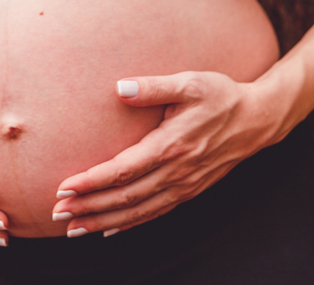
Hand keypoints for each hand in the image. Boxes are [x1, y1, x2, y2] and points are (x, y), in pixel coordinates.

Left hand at [50, 71, 279, 236]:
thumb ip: (153, 86)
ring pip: (138, 211)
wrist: (257, 119)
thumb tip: (119, 88)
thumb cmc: (221, 95)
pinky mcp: (190, 191)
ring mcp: (184, 185)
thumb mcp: (190, 82)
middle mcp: (177, 171)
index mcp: (172, 145)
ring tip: (73, 228)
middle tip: (56, 213)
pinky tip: (109, 230)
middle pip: (125, 197)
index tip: (65, 186)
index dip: (92, 181)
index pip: (124, 170)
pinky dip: (130, 225)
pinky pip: (155, 213)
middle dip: (88, 207)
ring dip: (103, 222)